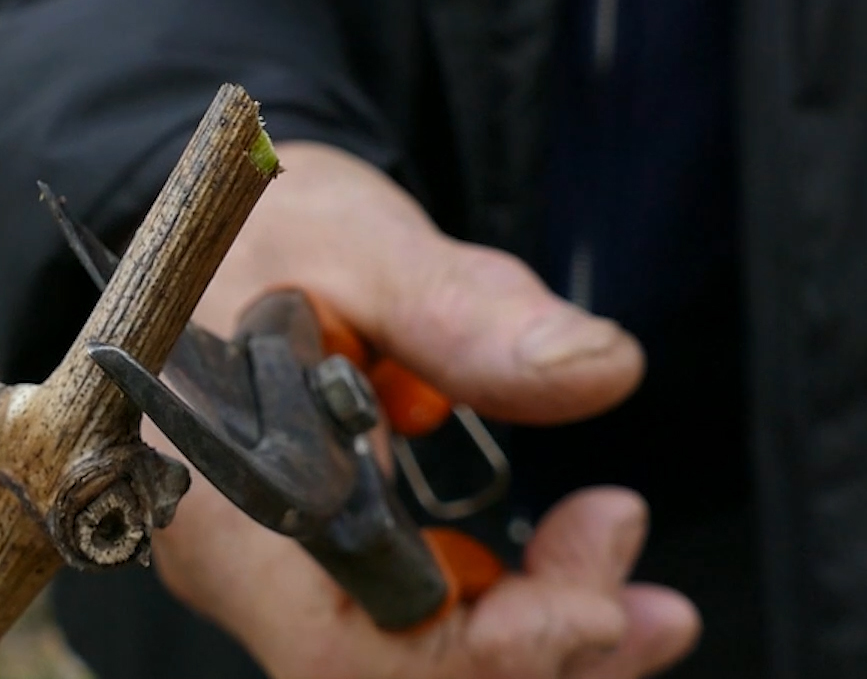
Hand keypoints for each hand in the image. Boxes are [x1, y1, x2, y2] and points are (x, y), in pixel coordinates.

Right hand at [147, 142, 700, 677]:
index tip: (590, 598)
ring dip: (543, 649)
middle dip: (537, 649)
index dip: (479, 655)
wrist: (220, 236)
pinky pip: (416, 639)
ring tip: (646, 604)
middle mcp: (238, 563)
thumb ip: (464, 309)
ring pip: (410, 672)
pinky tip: (585, 575)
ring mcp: (278, 580)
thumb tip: (592, 370)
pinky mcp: (324, 573)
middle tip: (616, 541)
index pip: (343, 646)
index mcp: (226, 491)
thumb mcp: (356, 241)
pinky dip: (517, 627)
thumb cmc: (257, 232)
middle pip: (388, 677)